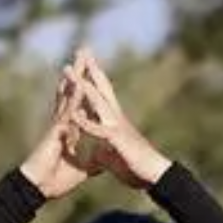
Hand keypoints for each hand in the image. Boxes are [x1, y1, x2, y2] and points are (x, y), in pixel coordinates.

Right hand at [18, 64, 91, 200]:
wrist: (40, 188)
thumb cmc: (57, 179)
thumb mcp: (83, 168)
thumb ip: (92, 159)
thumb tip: (103, 160)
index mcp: (71, 128)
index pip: (80, 103)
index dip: (85, 86)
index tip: (93, 70)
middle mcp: (64, 122)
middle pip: (73, 91)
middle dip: (80, 72)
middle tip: (85, 50)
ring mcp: (59, 124)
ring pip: (69, 95)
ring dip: (75, 76)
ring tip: (80, 56)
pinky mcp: (55, 132)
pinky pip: (66, 112)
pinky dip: (73, 98)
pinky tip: (78, 84)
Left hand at [64, 47, 172, 188]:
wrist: (153, 174)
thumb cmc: (135, 164)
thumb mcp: (113, 154)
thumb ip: (103, 147)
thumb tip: (97, 148)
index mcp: (113, 119)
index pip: (100, 93)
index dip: (91, 77)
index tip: (81, 62)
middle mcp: (115, 117)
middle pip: (100, 87)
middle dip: (90, 69)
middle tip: (81, 49)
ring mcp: (116, 125)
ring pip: (97, 101)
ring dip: (83, 86)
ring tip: (70, 72)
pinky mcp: (116, 139)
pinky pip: (97, 128)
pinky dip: (85, 122)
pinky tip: (73, 115)